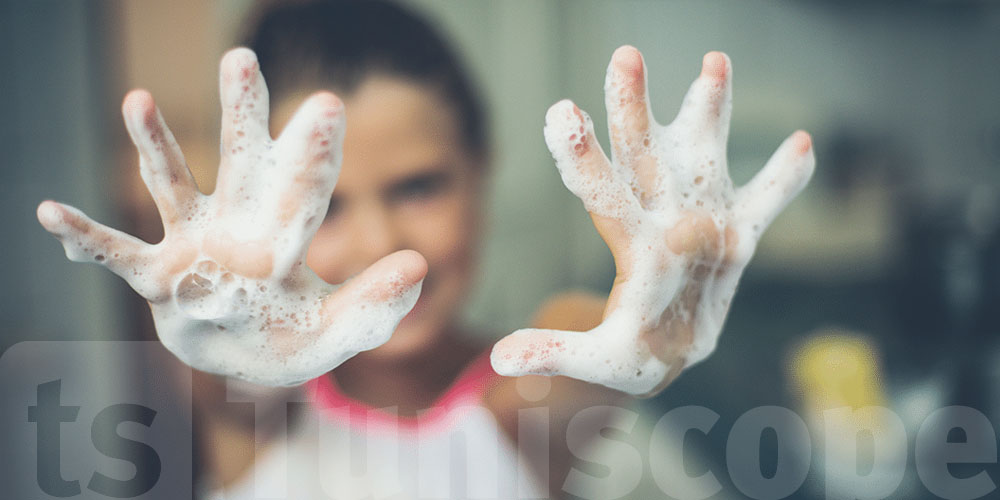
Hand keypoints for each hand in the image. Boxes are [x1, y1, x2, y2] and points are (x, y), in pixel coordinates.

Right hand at [37, 48, 426, 385]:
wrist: (245, 362)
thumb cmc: (292, 340)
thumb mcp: (339, 332)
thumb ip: (375, 303)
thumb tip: (420, 263)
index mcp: (287, 238)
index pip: (305, 189)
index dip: (314, 151)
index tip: (327, 104)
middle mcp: (239, 227)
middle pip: (241, 162)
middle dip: (241, 115)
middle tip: (242, 59)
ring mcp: (194, 246)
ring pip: (174, 187)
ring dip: (155, 147)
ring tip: (139, 99)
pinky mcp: (159, 277)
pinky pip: (118, 254)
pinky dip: (87, 237)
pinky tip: (50, 213)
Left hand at [491, 46, 814, 395]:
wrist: (669, 353)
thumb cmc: (628, 354)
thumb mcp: (594, 358)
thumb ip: (554, 351)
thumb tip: (499, 359)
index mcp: (630, 243)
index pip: (602, 193)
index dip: (582, 157)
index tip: (559, 112)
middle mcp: (662, 217)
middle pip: (644, 155)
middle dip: (635, 108)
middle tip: (624, 56)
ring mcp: (703, 220)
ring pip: (704, 156)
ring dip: (711, 111)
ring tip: (714, 59)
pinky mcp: (740, 237)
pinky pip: (766, 203)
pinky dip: (784, 180)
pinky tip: (803, 143)